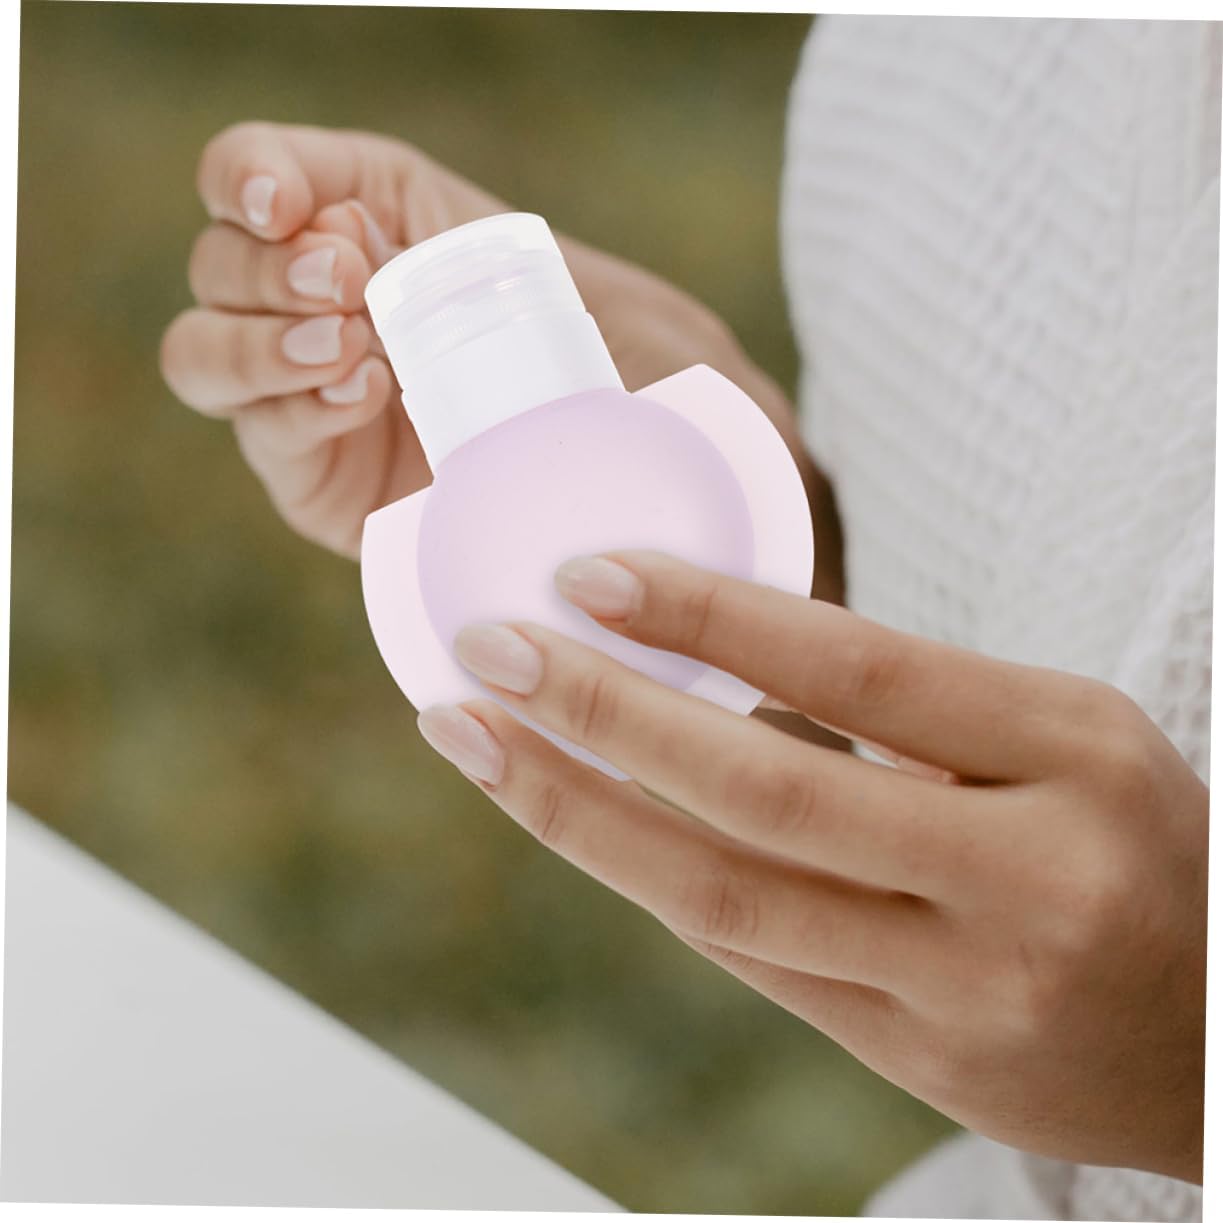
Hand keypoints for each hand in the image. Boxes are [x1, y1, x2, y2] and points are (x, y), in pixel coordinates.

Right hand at [160, 123, 820, 564]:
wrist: (630, 495)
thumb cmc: (633, 379)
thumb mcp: (616, 302)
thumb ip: (567, 278)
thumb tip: (515, 262)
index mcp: (379, 228)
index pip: (262, 177)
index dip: (253, 175)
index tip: (292, 202)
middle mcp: (324, 304)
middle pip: (220, 265)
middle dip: (268, 268)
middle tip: (349, 283)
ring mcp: (306, 393)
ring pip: (203, 351)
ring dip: (260, 343)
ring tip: (351, 347)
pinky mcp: (310, 474)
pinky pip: (258, 434)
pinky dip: (293, 410)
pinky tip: (361, 396)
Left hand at [416, 551, 1206, 1183]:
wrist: (1222, 1033)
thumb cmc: (1134, 841)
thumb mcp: (1068, 737)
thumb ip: (911, 703)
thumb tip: (718, 654)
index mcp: (1069, 753)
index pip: (857, 669)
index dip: (709, 618)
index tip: (585, 574)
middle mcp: (1021, 876)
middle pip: (766, 792)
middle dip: (603, 714)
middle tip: (487, 651)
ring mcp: (964, 986)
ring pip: (726, 897)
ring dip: (578, 813)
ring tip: (475, 738)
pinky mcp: (917, 1061)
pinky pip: (749, 957)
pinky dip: (647, 874)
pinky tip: (572, 812)